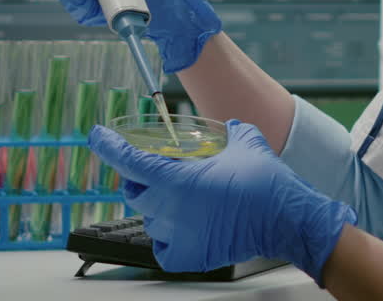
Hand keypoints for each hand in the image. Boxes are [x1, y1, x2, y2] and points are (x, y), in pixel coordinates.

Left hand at [89, 119, 355, 282]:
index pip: (128, 160)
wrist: (286, 219)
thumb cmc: (265, 183)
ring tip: (180, 199)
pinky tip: (181, 226)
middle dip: (139, 178)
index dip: (108, 146)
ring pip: (150, 218)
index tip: (96, 136)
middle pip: (134, 191)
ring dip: (157, 206)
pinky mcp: (188, 256)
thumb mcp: (245, 141)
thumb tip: (228, 126)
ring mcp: (177, 235)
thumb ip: (229, 131)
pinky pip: (162, 247)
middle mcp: (169, 209)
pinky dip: (166, 237)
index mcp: (175, 179)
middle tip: (154, 170)